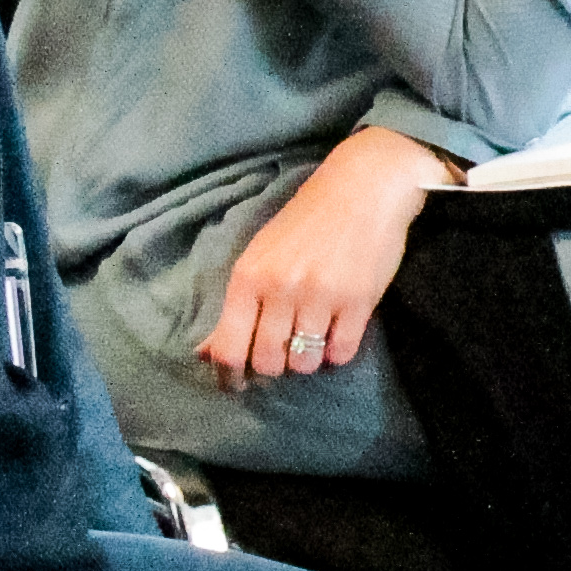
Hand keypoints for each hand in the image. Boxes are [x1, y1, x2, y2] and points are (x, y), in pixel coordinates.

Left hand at [201, 124, 451, 388]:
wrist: (364, 187)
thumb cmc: (307, 220)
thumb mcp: (261, 255)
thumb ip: (237, 305)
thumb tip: (206, 354)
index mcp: (249, 276)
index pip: (229, 347)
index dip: (231, 374)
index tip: (238, 383)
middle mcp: (281, 289)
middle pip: (269, 362)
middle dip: (276, 365)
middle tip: (285, 350)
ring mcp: (321, 296)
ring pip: (305, 363)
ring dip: (308, 359)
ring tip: (314, 337)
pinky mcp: (359, 301)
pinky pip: (342, 352)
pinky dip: (338, 351)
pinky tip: (338, 332)